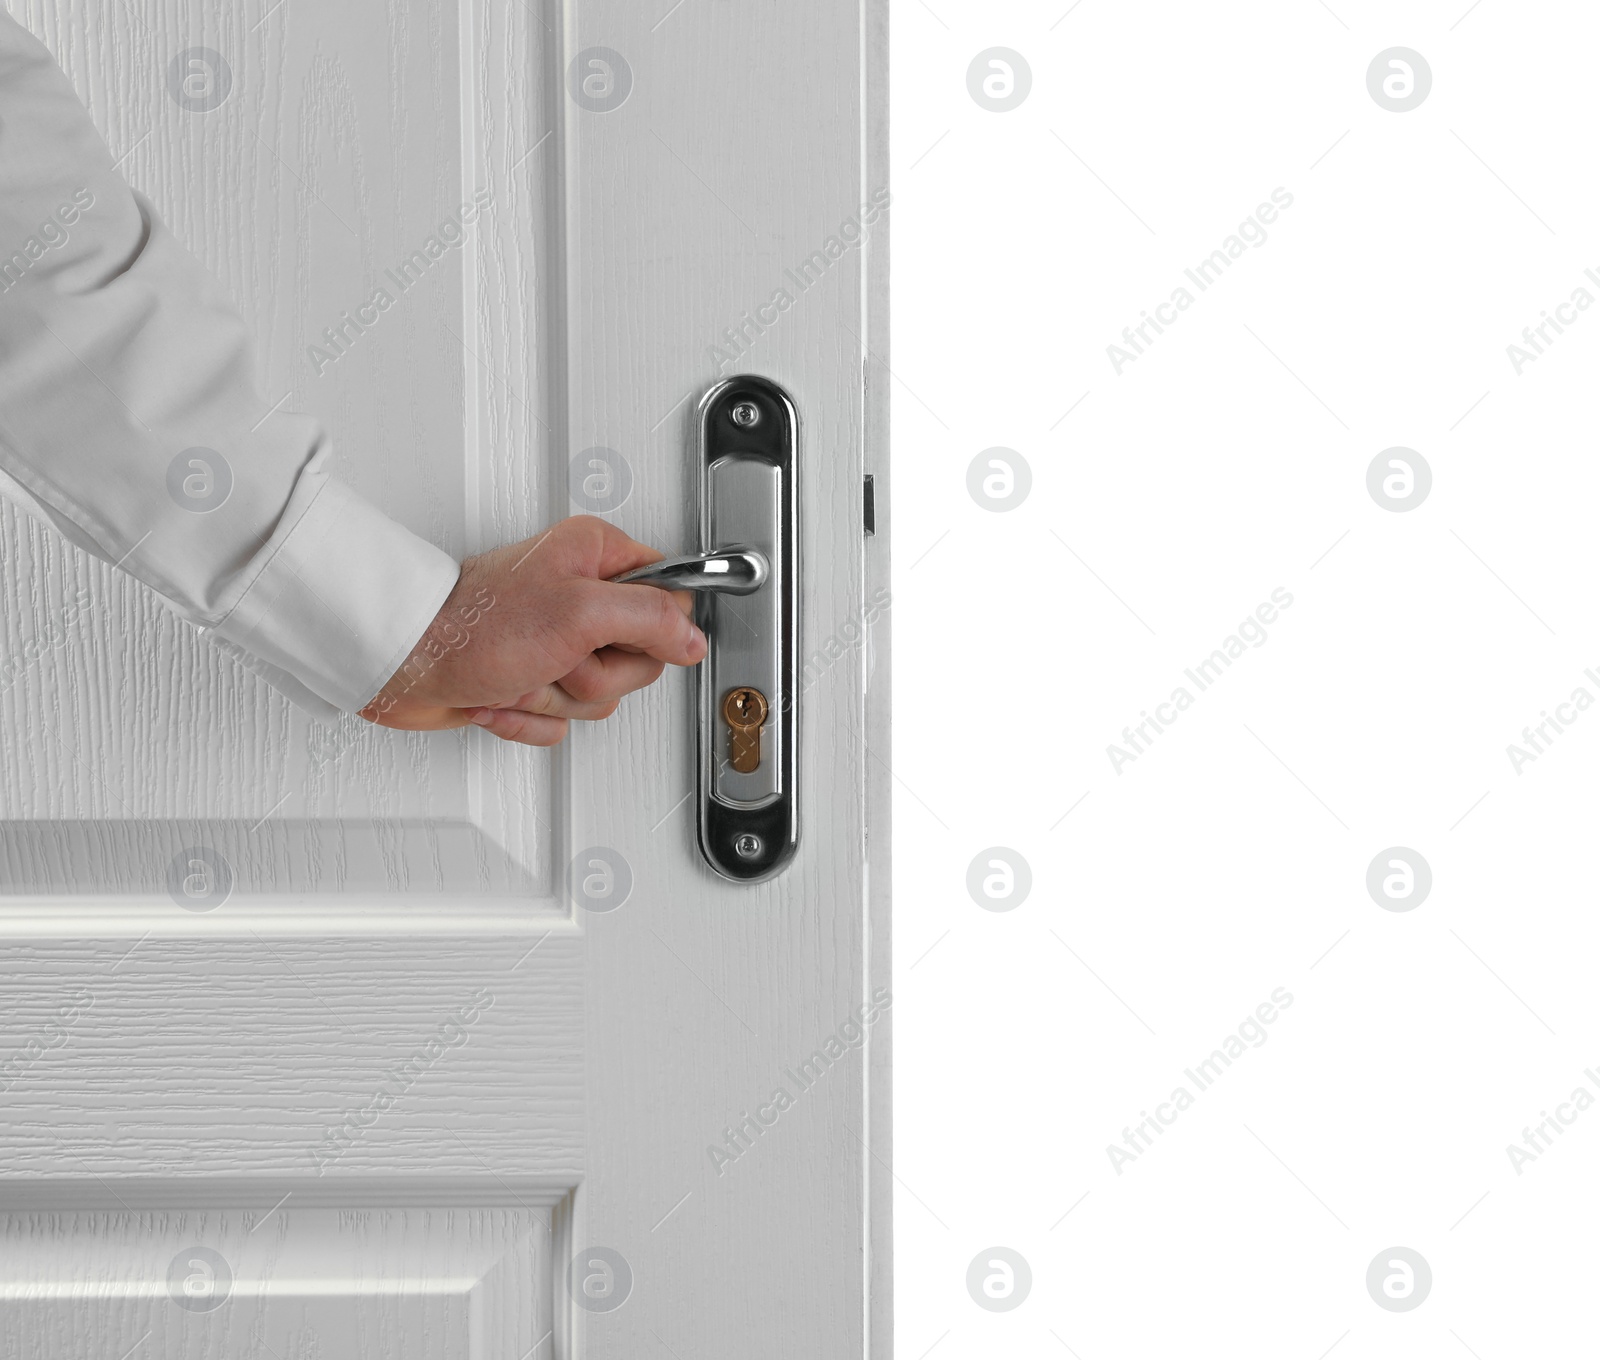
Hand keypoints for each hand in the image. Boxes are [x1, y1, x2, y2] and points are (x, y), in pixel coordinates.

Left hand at [359, 516, 705, 744]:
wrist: (403, 663)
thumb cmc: (473, 626)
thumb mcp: (582, 612)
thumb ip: (652, 618)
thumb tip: (693, 637)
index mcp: (596, 558)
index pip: (669, 597)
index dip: (651, 630)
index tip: (615, 637)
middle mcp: (578, 597)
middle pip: (637, 658)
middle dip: (593, 674)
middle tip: (558, 658)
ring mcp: (555, 642)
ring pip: (599, 694)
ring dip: (556, 697)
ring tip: (521, 674)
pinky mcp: (531, 679)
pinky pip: (562, 719)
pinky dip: (529, 718)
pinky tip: (503, 696)